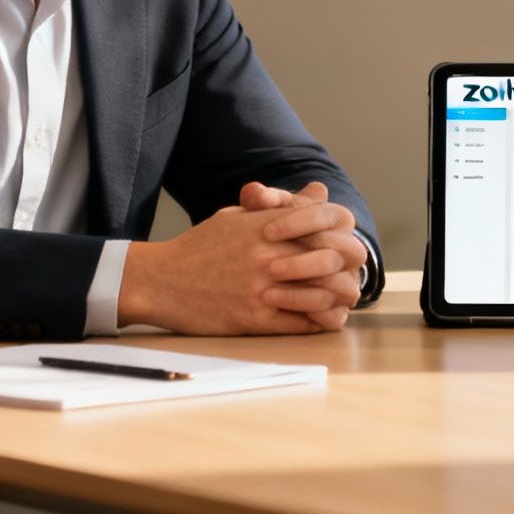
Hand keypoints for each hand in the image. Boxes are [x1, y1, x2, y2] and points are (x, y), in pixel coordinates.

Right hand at [117, 185, 366, 333]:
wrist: (160, 280)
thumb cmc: (200, 247)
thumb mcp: (239, 217)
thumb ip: (282, 205)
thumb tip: (319, 191)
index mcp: (265, 226)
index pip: (325, 223)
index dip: (344, 234)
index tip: (347, 245)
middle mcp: (267, 255)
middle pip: (332, 258)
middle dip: (350, 267)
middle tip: (354, 273)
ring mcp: (261, 288)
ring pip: (321, 294)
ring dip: (338, 297)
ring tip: (345, 299)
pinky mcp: (253, 319)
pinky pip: (300, 323)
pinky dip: (320, 321)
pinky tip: (327, 318)